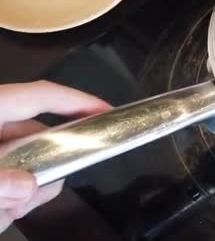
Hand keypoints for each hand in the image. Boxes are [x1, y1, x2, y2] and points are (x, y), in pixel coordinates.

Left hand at [0, 81, 109, 231]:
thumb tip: (28, 185)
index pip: (41, 96)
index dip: (78, 101)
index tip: (111, 114)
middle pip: (35, 138)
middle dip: (44, 170)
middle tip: (39, 192)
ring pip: (25, 166)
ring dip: (23, 193)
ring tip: (5, 213)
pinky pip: (11, 183)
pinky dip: (10, 203)